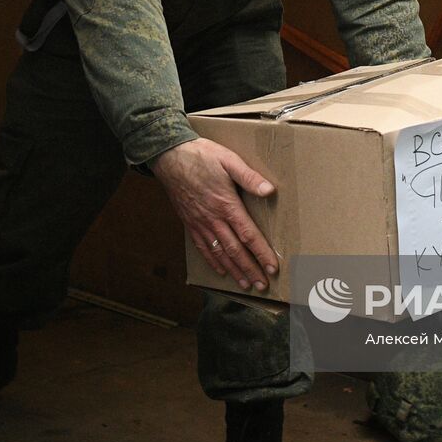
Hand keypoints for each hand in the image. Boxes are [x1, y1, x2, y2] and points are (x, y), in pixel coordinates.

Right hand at [150, 138, 277, 291]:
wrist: (169, 156)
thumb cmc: (201, 156)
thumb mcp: (228, 160)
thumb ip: (249, 177)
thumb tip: (269, 190)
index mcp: (226, 205)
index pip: (248, 235)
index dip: (261, 253)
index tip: (272, 268)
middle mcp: (213, 219)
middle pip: (235, 250)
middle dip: (250, 270)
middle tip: (262, 285)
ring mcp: (200, 223)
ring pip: (219, 253)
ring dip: (234, 270)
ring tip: (245, 284)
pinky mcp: (190, 223)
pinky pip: (202, 247)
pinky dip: (213, 261)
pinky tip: (221, 270)